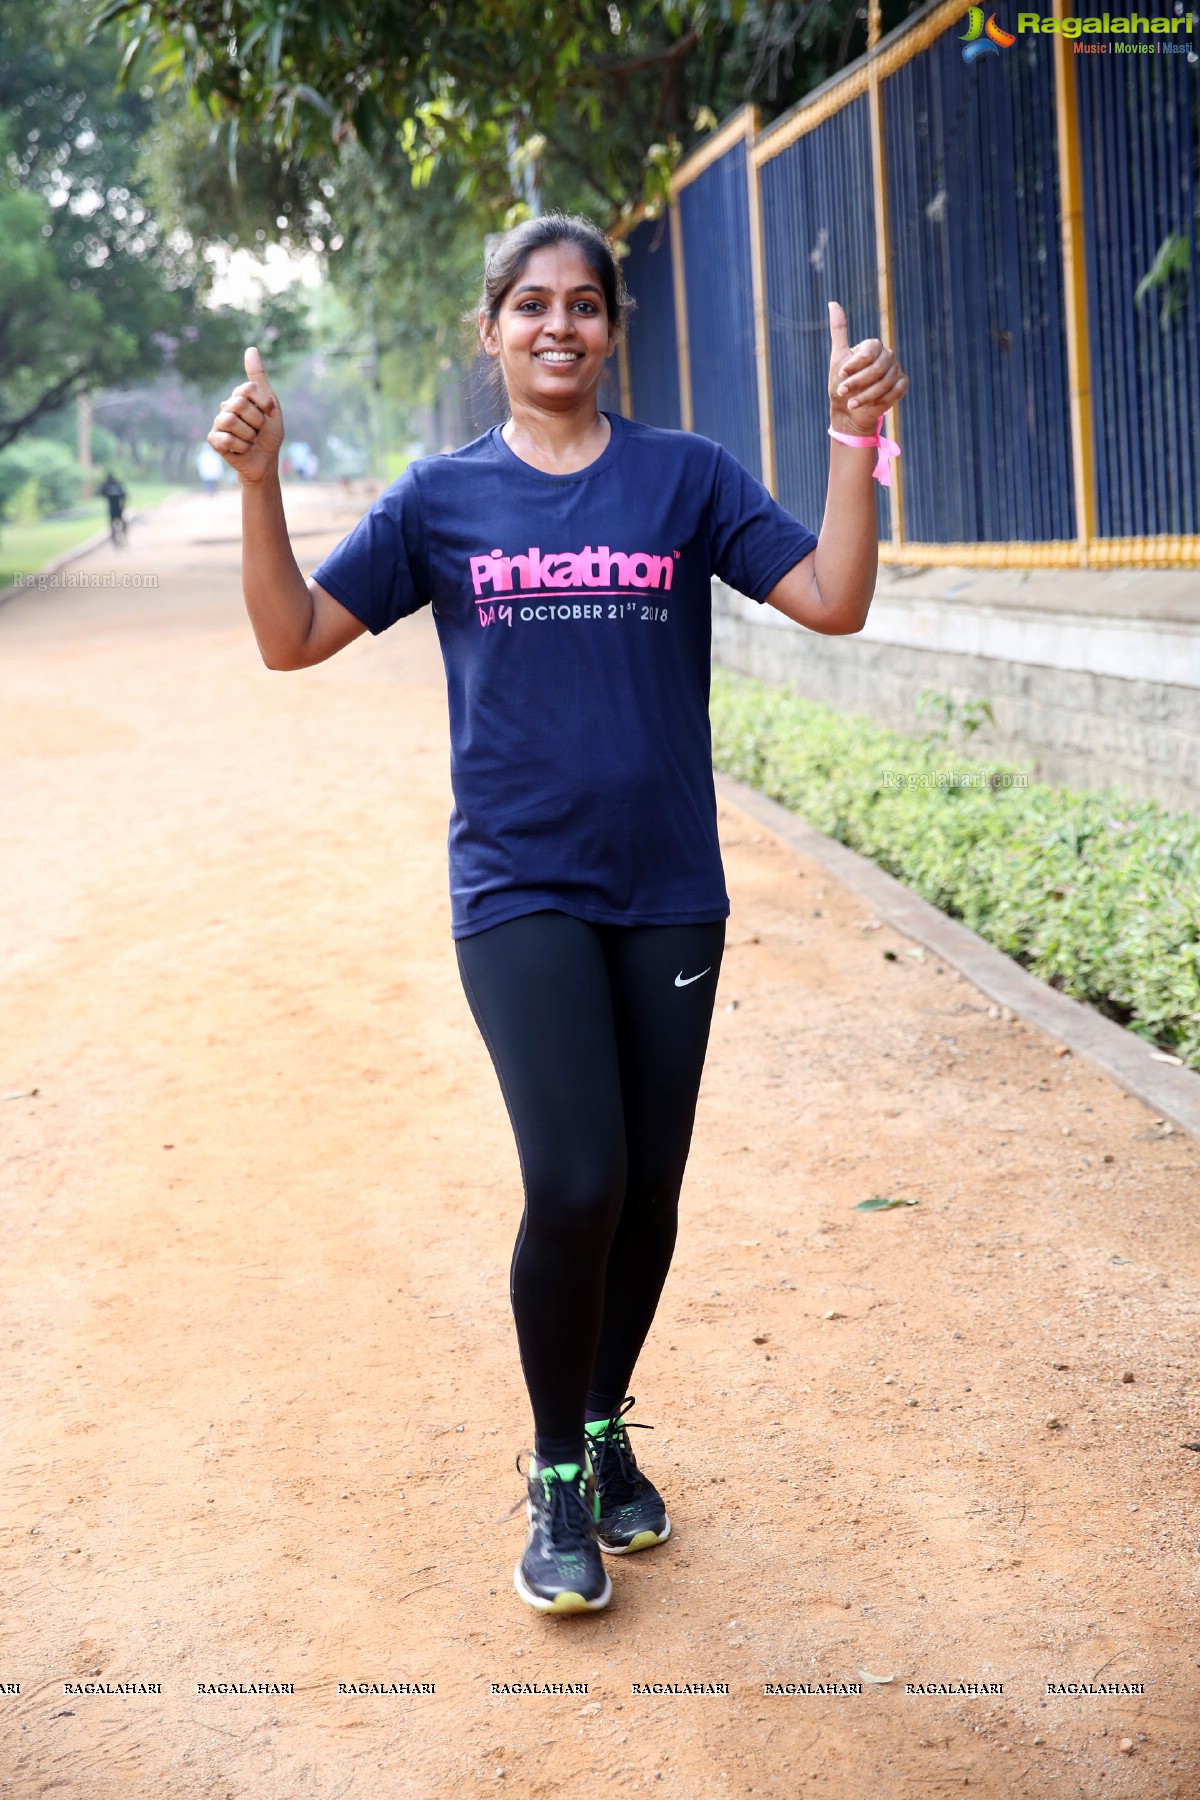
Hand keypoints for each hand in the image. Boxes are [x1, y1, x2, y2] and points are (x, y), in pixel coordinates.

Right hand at [207, 346, 284, 483]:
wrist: (265, 461)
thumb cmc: (269, 434)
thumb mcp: (270, 404)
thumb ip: (258, 378)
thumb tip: (251, 349)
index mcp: (239, 396)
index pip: (247, 388)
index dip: (263, 403)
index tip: (270, 414)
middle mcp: (226, 407)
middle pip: (239, 404)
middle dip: (256, 421)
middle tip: (258, 430)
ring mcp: (218, 423)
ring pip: (230, 421)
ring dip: (249, 435)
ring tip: (250, 440)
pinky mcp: (214, 440)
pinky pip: (225, 439)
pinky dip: (240, 447)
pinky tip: (242, 449)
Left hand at [827, 301, 907, 434]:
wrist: (848, 410)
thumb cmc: (841, 383)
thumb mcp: (837, 357)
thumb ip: (839, 331)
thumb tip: (832, 302)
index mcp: (873, 347)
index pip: (869, 350)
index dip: (855, 364)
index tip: (841, 374)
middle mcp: (887, 355)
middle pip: (878, 367)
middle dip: (858, 382)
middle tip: (843, 391)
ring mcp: (896, 370)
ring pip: (886, 381)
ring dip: (866, 395)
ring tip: (852, 403)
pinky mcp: (902, 385)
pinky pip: (896, 391)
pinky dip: (881, 400)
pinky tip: (868, 405)